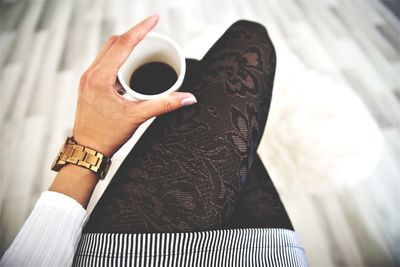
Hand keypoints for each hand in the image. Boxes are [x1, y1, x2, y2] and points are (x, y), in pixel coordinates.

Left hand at [73, 15, 196, 156]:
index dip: (141, 29)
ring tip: (143, 42)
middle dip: (134, 33)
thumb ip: (165, 104)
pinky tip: (130, 60)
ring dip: (126, 43)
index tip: (154, 19)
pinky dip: (119, 55)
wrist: (88, 149)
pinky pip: (105, 61)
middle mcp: (91, 74)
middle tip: (152, 30)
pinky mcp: (90, 84)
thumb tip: (188, 97)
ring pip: (107, 50)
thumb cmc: (106, 135)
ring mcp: (88, 78)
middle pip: (114, 42)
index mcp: (99, 78)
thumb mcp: (138, 117)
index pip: (122, 44)